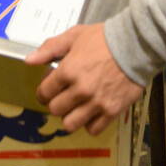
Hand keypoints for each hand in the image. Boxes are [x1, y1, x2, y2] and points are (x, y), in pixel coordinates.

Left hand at [25, 24, 143, 132]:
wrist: (136, 45)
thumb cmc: (104, 38)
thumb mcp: (75, 35)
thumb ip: (50, 48)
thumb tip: (29, 61)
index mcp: (68, 71)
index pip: (44, 93)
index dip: (44, 92)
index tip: (49, 90)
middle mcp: (80, 90)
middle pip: (55, 110)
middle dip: (56, 103)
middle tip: (63, 97)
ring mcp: (96, 103)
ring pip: (70, 124)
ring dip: (70, 117)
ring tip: (75, 108)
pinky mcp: (112, 111)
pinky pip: (93, 129)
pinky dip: (90, 124)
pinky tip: (92, 113)